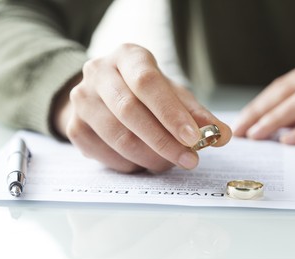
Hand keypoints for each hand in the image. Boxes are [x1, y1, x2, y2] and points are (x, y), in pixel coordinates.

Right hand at [54, 44, 231, 172]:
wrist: (102, 95)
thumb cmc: (143, 93)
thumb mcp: (171, 94)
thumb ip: (195, 113)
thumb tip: (220, 136)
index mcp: (128, 57)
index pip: (147, 83)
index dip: (171, 113)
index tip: (194, 139)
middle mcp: (98, 73)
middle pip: (130, 111)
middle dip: (164, 142)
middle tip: (189, 160)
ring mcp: (82, 101)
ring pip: (118, 137)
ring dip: (150, 158)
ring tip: (170, 163)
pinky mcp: (74, 127)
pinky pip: (107, 155)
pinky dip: (132, 165)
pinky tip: (145, 162)